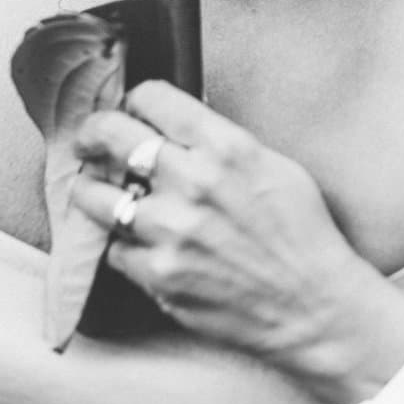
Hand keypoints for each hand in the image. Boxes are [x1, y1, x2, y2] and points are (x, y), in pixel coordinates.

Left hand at [70, 82, 401, 395]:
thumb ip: (225, 146)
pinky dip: (124, 245)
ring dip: (95, 192)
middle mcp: (192, 182)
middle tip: (91, 142)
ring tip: (102, 194)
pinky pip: (114, 249)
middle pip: (110, 134)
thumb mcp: (276, 168)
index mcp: (226, 147)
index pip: (153, 98)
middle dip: (94, 134)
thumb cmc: (303, 236)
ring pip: (94, 195)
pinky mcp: (157, 274)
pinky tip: (143, 245)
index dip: (136, 100)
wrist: (312, 305)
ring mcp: (169, 230)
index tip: (132, 111)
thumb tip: (184, 132)